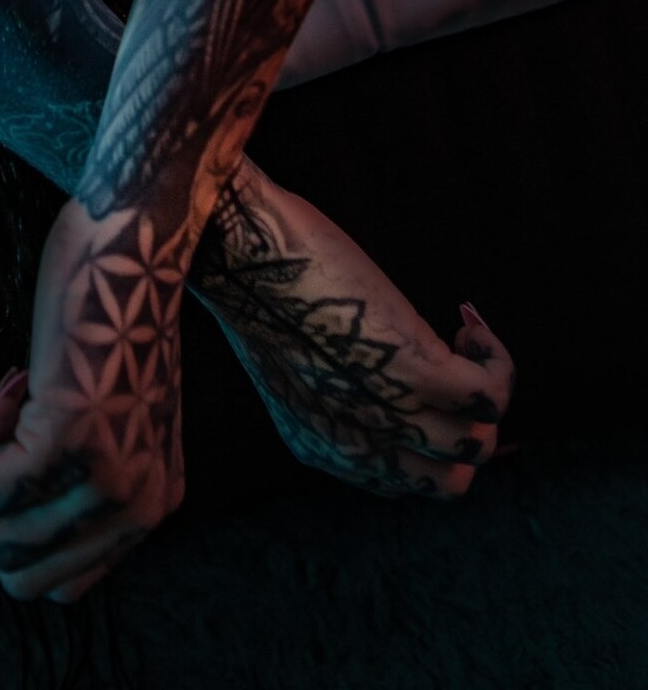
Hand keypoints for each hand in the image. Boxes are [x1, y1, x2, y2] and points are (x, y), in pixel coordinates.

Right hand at [0, 196, 188, 601]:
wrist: (133, 246)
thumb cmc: (104, 315)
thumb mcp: (95, 418)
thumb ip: (49, 482)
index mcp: (154, 505)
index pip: (58, 585)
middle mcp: (140, 507)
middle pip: (20, 577)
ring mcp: (110, 479)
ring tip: (3, 400)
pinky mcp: (71, 440)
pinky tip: (10, 385)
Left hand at [190, 165, 517, 497]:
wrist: (238, 249)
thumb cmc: (257, 277)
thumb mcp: (293, 351)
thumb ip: (331, 376)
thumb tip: (375, 357)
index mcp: (320, 445)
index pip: (399, 481)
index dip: (430, 439)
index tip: (436, 384)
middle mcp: (356, 445)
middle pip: (446, 482)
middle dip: (464, 426)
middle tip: (456, 365)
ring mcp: (387, 413)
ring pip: (477, 446)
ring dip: (485, 391)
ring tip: (462, 337)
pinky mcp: (415, 371)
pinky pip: (489, 396)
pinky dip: (493, 357)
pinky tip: (465, 317)